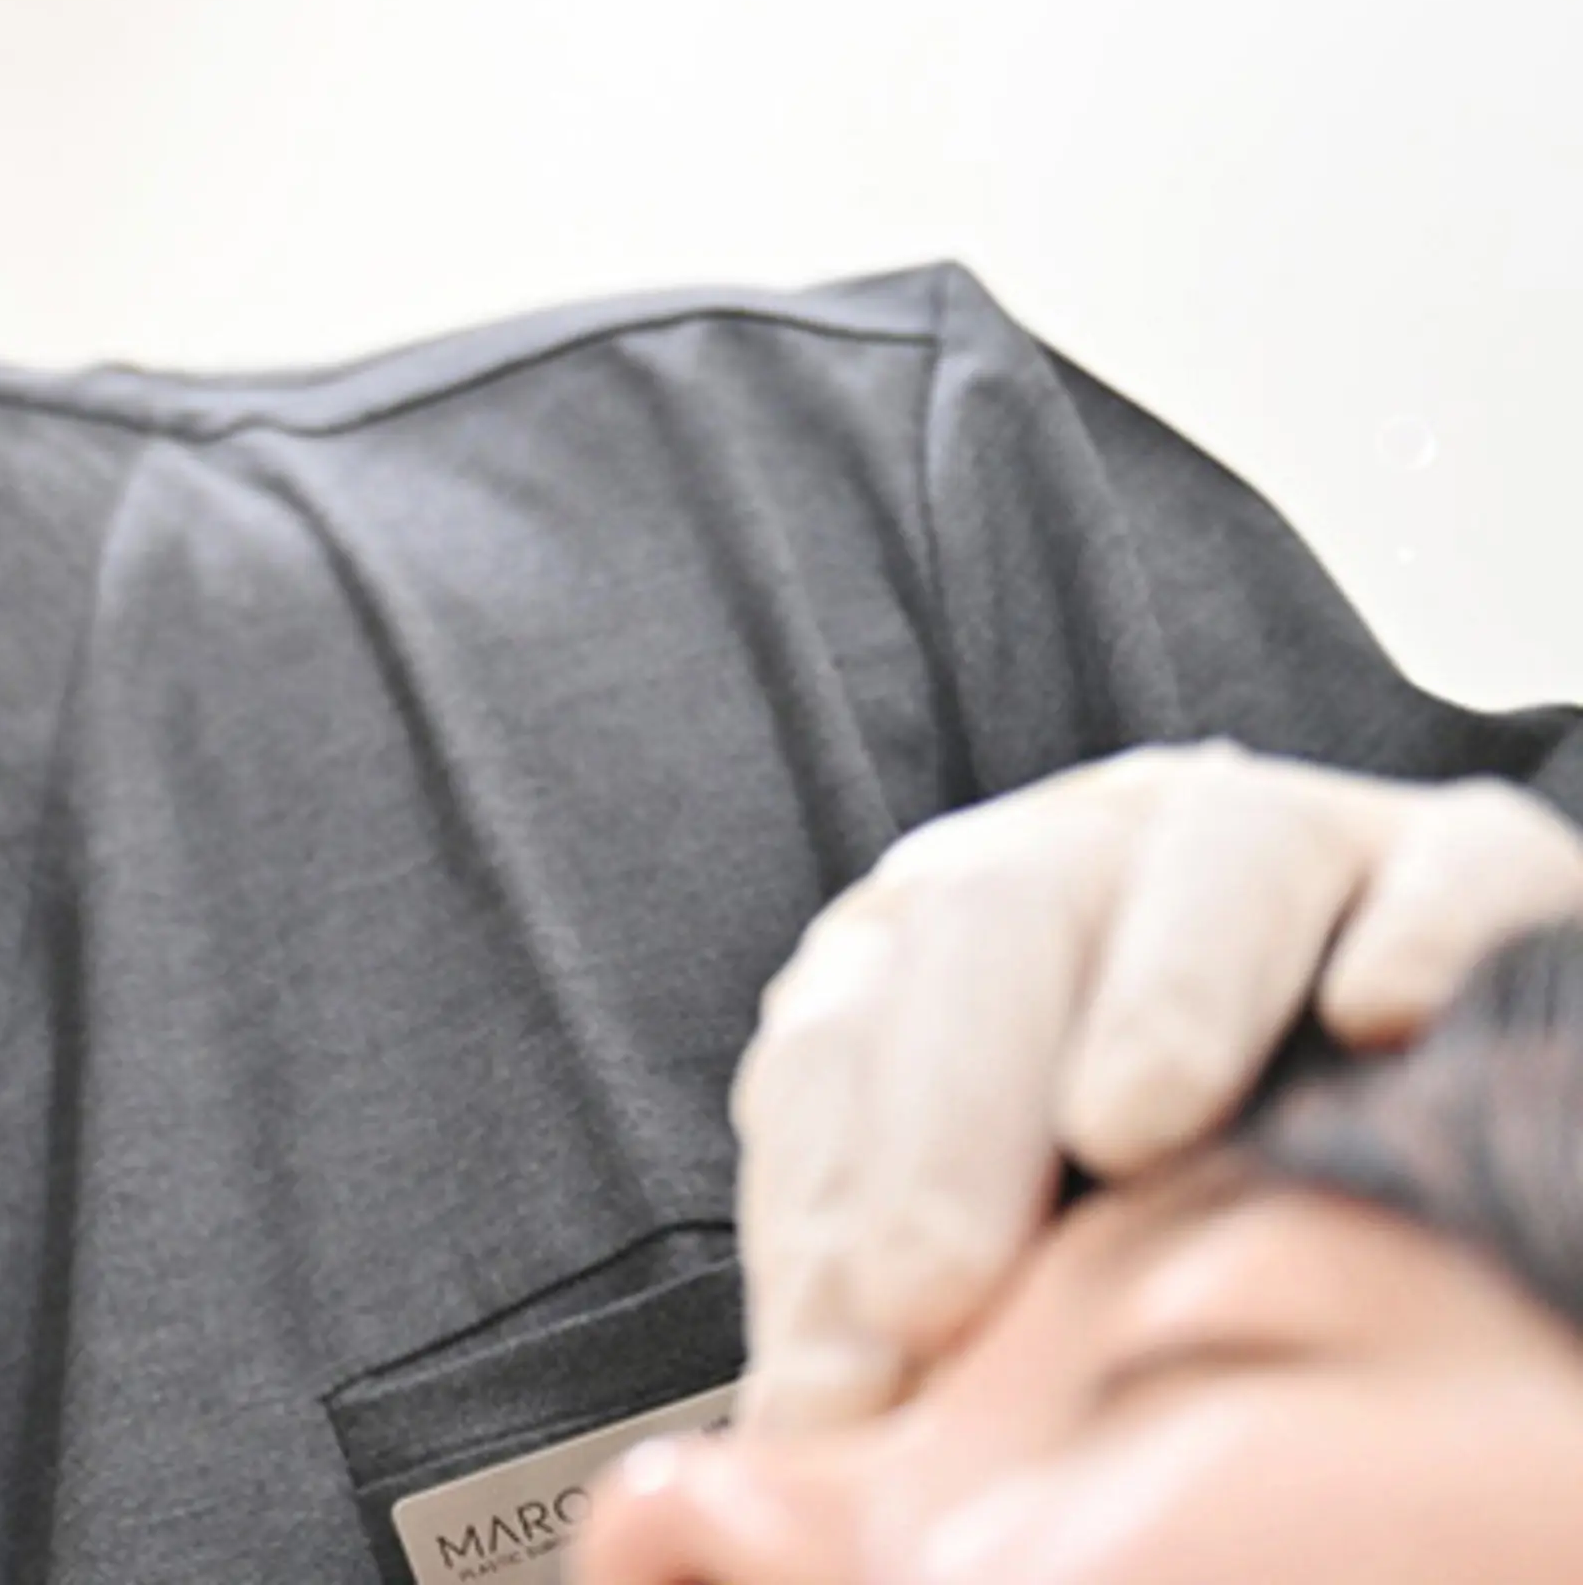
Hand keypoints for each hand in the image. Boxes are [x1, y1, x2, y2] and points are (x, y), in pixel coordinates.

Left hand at [732, 740, 1582, 1430]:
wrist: (1400, 1072)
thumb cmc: (1164, 1181)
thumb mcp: (1017, 1230)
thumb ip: (901, 1296)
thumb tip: (810, 1429)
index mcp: (941, 945)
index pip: (839, 1040)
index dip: (824, 1200)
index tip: (837, 1376)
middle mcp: (1098, 859)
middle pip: (993, 926)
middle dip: (947, 1119)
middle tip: (934, 1296)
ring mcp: (1287, 844)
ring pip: (1215, 860)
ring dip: (1160, 994)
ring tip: (1125, 1134)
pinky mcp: (1461, 859)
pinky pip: (1444, 864)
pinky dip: (1411, 931)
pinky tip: (1380, 1021)